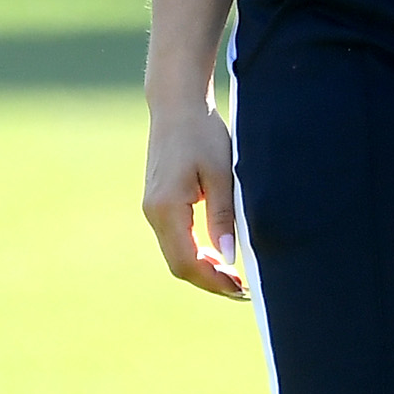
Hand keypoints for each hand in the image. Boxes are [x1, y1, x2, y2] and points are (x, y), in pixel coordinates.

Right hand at [143, 103, 246, 298]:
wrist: (176, 106)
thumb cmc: (202, 133)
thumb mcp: (221, 174)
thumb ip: (223, 217)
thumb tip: (228, 258)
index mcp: (167, 208)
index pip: (187, 262)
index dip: (213, 281)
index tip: (241, 288)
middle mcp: (153, 213)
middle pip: (179, 265)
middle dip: (209, 281)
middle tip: (242, 288)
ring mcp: (152, 209)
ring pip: (175, 255)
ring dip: (202, 268)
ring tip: (233, 274)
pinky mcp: (157, 204)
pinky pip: (174, 240)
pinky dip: (195, 253)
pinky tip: (217, 253)